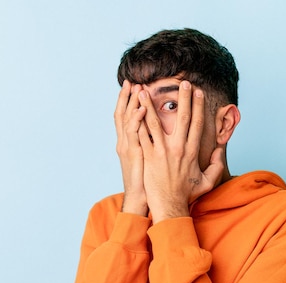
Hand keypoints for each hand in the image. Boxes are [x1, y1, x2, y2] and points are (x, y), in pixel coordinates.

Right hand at [114, 80, 148, 215]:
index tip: (136, 87)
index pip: (127, 117)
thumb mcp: (147, 160)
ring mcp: (128, 146)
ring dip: (132, 102)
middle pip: (123, 113)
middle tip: (132, 81)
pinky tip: (142, 109)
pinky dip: (136, 120)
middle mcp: (125, 141)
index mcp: (129, 142)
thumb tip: (162, 136)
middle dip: (127, 97)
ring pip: (127, 120)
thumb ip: (152, 146)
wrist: (140, 197)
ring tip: (138, 88)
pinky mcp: (134, 153)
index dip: (129, 102)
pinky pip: (134, 134)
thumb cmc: (148, 181)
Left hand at [137, 80, 224, 223]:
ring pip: (156, 123)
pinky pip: (143, 136)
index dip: (198, 107)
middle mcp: (178, 149)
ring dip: (150, 105)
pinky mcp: (149, 157)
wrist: (170, 206)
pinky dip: (138, 122)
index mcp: (192, 152)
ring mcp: (162, 152)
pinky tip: (134, 110)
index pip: (197, 124)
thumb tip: (219, 150)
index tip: (198, 93)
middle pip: (182, 118)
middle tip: (183, 83)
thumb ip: (216, 165)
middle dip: (184, 99)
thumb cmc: (187, 195)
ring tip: (145, 90)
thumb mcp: (207, 181)